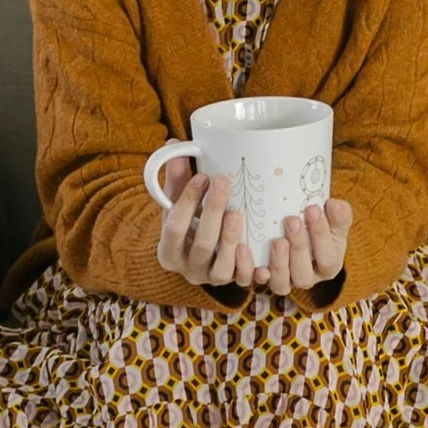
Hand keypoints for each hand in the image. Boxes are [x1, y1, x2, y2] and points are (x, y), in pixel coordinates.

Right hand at [155, 166, 258, 287]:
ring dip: (232, 239)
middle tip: (223, 182)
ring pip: (222, 267)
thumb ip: (176, 177)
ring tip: (238, 212)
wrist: (196, 252)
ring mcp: (210, 278)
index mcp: (168, 251)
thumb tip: (174, 145)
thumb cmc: (187, 222)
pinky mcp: (232, 282)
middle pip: (202, 244)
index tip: (201, 176)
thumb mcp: (177, 202)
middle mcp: (187, 269)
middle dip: (212, 212)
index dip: (187, 202)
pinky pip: (243, 280)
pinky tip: (259, 245)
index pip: (174, 227)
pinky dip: (251, 265)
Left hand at [260, 199, 352, 294]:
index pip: (328, 257)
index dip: (320, 235)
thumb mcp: (334, 220)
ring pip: (281, 285)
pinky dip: (251, 269)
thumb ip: (339, 214)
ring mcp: (284, 281)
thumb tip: (334, 205)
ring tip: (276, 240)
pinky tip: (246, 251)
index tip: (312, 208)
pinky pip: (254, 282)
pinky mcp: (262, 277)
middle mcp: (307, 278)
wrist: (299, 228)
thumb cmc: (319, 225)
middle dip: (298, 247)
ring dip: (278, 263)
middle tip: (291, 220)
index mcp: (329, 265)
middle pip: (304, 275)